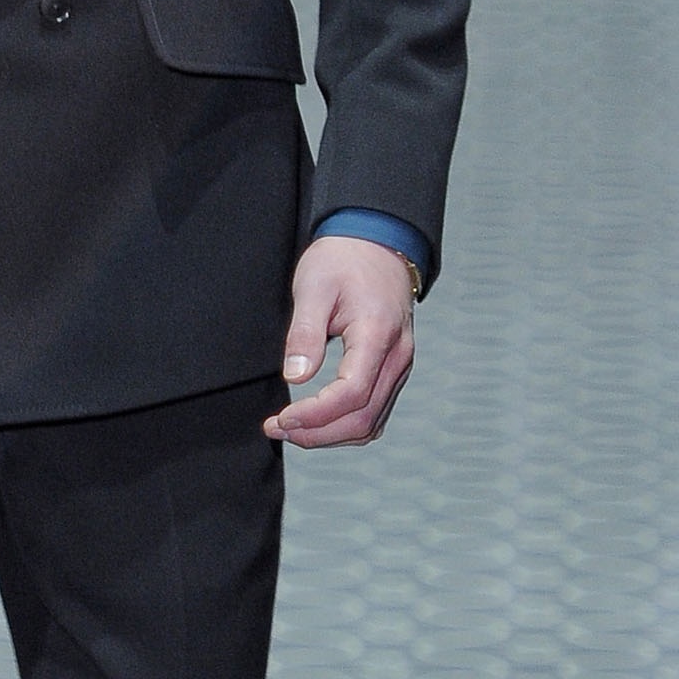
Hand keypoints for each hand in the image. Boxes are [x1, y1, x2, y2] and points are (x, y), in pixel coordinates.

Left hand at [264, 238, 415, 448]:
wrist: (376, 244)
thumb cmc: (343, 260)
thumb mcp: (313, 288)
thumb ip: (304, 334)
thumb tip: (296, 378)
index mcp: (378, 334)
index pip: (352, 393)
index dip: (315, 415)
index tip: (282, 418)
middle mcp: (397, 356)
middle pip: (363, 418)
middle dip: (317, 433)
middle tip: (278, 428)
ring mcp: (400, 365)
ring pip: (371, 422)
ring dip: (330, 435)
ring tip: (292, 428)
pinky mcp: (394, 369)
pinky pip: (375, 412)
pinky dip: (346, 425)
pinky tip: (318, 421)